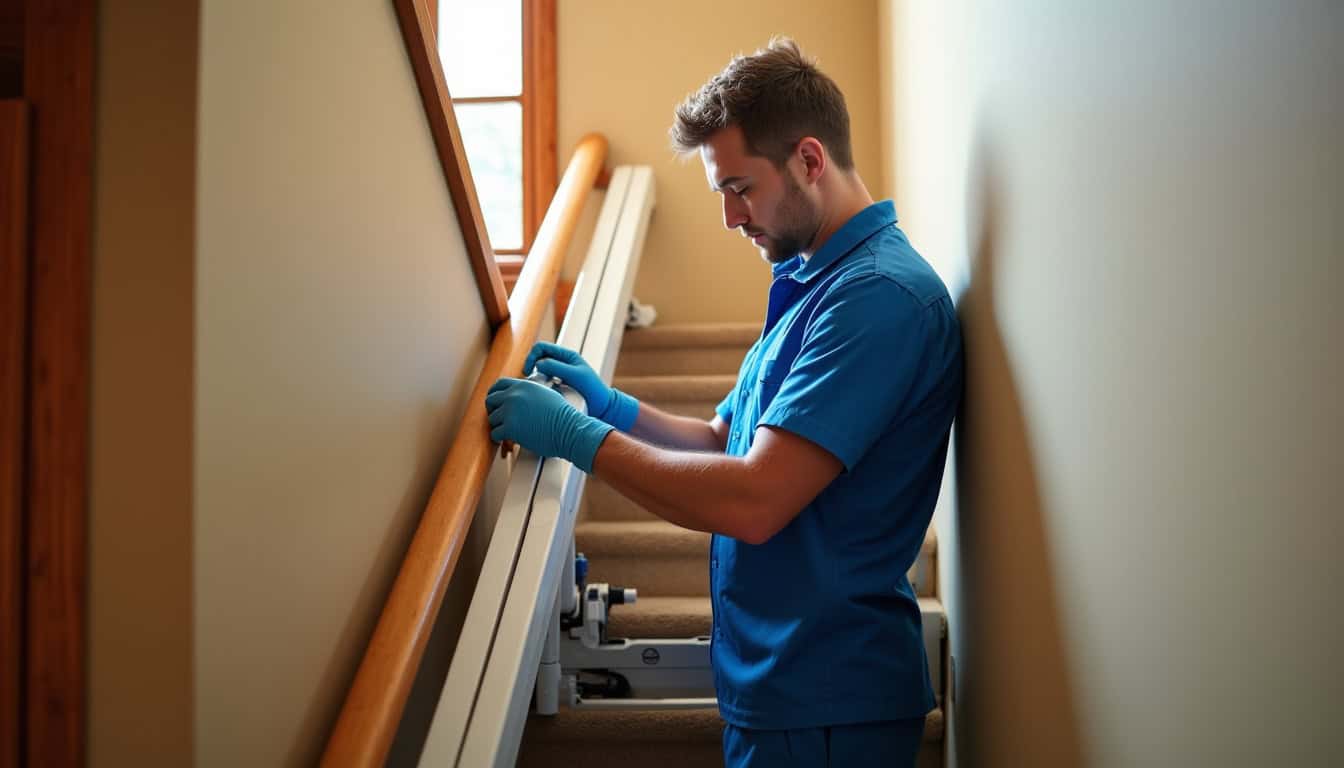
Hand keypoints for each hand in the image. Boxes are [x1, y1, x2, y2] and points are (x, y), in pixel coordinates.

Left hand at [484, 377, 614, 473]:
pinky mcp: (510, 428)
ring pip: (492, 419)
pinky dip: (500, 439)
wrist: (569, 430)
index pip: (499, 385)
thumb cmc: (563, 416)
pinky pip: (495, 433)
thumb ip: (530, 392)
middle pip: (490, 400)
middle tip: (498, 419)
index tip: (494, 402)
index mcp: (524, 385)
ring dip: (499, 426)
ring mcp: (510, 411)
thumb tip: (522, 396)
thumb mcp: (547, 394)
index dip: (494, 394)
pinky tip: (508, 440)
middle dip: (492, 410)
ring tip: (509, 432)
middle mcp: (514, 395)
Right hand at [524, 342, 638, 430]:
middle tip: (529, 380)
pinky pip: (544, 383)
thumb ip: (557, 367)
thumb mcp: (575, 375)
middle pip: (537, 358)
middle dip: (530, 367)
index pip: (541, 348)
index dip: (531, 357)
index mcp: (567, 356)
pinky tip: (543, 395)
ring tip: (537, 388)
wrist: (603, 407)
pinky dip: (540, 387)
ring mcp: (559, 375)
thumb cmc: (593, 390)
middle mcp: (561, 363)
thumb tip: (537, 364)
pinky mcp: (558, 386)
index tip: (528, 371)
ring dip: (535, 378)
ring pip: (539, 372)